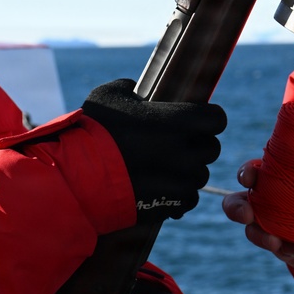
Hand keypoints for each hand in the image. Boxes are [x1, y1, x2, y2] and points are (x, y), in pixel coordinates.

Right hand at [83, 79, 226, 223]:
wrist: (76, 177)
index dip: (208, 118)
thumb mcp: (109, 96)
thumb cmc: (92, 132)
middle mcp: (183, 150)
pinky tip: (164, 188)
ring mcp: (178, 179)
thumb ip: (130, 90)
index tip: (197, 120)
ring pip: (200, 175)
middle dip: (198, 145)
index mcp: (175, 120)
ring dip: (188, 171)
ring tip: (167, 168)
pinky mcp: (170, 203)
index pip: (217, 119)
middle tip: (178, 145)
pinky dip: (180, 195)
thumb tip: (135, 90)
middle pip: (211, 148)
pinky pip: (189, 199)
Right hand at [222, 159, 293, 271]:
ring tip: (274, 241)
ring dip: (258, 235)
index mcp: (273, 178)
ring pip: (251, 230)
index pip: (250, 172)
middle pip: (238, 203)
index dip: (245, 173)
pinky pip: (274, 248)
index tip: (250, 176)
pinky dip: (284, 249)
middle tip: (248, 212)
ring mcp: (269, 225)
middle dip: (237, 208)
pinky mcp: (280, 246)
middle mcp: (264, 201)